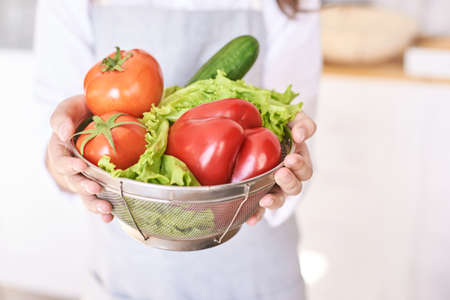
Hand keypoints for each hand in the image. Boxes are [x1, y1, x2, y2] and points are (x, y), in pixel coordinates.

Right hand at [47, 95, 113, 222]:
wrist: (95, 120)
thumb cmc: (80, 114)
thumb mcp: (69, 109)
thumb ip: (62, 117)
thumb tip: (64, 133)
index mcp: (62, 151)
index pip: (61, 161)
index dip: (69, 165)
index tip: (80, 165)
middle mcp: (73, 168)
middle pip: (75, 182)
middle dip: (85, 187)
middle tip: (95, 188)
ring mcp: (86, 178)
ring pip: (87, 195)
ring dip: (95, 203)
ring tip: (106, 209)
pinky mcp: (101, 183)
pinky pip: (102, 198)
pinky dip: (104, 210)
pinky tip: (111, 216)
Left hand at [246, 111, 315, 224]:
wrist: (248, 120)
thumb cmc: (271, 118)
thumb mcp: (289, 115)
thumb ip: (301, 122)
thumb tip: (301, 135)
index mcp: (296, 157)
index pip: (304, 167)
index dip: (300, 164)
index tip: (291, 157)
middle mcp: (286, 174)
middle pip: (295, 185)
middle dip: (290, 180)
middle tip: (281, 172)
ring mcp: (271, 184)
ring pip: (280, 198)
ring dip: (275, 200)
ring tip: (266, 198)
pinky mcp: (257, 192)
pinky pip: (259, 207)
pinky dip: (257, 214)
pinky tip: (252, 219)